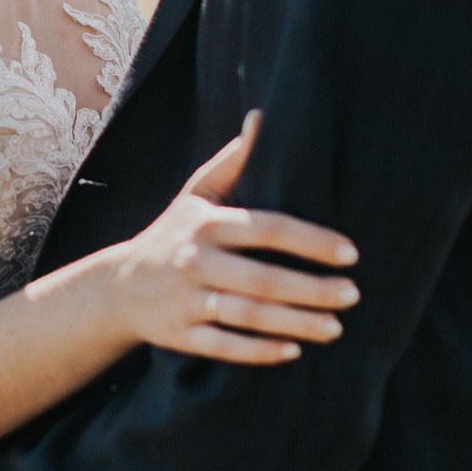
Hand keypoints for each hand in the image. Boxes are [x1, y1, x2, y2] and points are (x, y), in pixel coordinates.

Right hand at [101, 110, 359, 362]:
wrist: (119, 287)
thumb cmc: (173, 233)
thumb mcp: (197, 193)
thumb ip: (234, 160)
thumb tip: (263, 118)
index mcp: (206, 223)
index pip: (267, 228)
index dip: (311, 240)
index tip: (350, 253)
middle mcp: (194, 261)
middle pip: (262, 279)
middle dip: (312, 289)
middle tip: (352, 294)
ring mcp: (185, 301)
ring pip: (248, 316)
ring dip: (296, 324)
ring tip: (336, 327)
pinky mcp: (180, 336)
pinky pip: (225, 347)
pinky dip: (260, 351)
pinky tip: (295, 351)